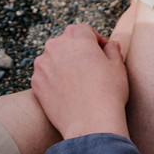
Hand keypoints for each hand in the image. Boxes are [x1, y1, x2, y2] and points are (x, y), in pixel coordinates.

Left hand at [31, 23, 128, 139]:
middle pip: (67, 43)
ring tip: (77, 83)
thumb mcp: (118, 66)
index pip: (85, 31)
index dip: (96, 42)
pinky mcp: (35, 82)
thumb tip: (110, 45)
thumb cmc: (108, 92)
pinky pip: (45, 76)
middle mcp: (56, 45)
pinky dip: (53, 81)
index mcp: (77, 35)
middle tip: (90, 69)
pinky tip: (66, 93)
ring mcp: (42, 64)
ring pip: (54, 59)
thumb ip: (113, 50)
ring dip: (63, 65)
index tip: (103, 55)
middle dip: (77, 52)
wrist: (90, 123)